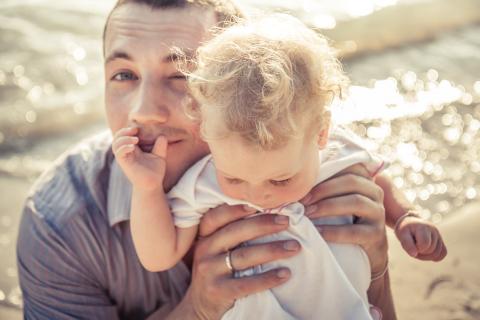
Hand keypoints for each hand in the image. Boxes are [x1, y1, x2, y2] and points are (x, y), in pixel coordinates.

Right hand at [112, 127, 166, 190]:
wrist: (153, 184)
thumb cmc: (155, 171)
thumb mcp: (159, 155)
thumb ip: (160, 145)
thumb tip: (163, 135)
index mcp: (133, 149)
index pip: (125, 135)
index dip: (128, 129)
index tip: (138, 128)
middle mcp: (127, 153)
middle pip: (117, 138)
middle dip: (123, 131)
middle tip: (134, 130)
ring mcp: (125, 158)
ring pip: (115, 144)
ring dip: (123, 138)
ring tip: (135, 139)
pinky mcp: (124, 164)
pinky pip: (119, 153)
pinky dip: (124, 147)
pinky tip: (133, 147)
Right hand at [184, 204, 300, 319]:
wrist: (201, 306)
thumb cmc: (217, 271)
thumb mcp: (216, 249)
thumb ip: (232, 232)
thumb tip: (270, 214)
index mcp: (205, 236)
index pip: (216, 216)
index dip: (235, 209)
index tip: (258, 204)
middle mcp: (204, 250)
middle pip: (235, 232)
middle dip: (263, 224)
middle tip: (286, 222)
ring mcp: (209, 271)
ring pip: (244, 256)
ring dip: (272, 250)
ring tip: (294, 247)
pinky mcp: (217, 291)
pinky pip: (246, 283)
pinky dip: (268, 278)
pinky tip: (285, 274)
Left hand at [300, 164, 387, 273]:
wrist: (364, 254)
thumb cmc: (342, 221)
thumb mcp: (334, 201)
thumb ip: (323, 186)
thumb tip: (295, 179)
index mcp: (364, 180)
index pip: (347, 167)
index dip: (324, 173)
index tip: (302, 183)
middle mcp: (375, 192)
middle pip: (351, 181)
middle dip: (323, 189)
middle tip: (301, 200)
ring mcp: (378, 213)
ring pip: (356, 202)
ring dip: (328, 207)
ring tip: (307, 214)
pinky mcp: (376, 235)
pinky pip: (354, 231)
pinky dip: (333, 231)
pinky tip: (318, 232)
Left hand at [395, 216, 446, 260]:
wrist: (411, 223)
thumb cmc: (406, 229)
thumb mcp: (402, 234)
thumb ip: (407, 244)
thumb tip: (414, 254)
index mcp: (423, 227)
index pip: (425, 244)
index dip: (417, 248)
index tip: (410, 244)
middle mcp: (433, 230)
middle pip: (431, 251)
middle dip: (420, 253)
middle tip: (413, 247)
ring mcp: (439, 236)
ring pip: (437, 254)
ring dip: (426, 256)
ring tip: (418, 249)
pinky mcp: (441, 241)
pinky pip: (443, 253)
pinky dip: (435, 257)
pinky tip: (426, 253)